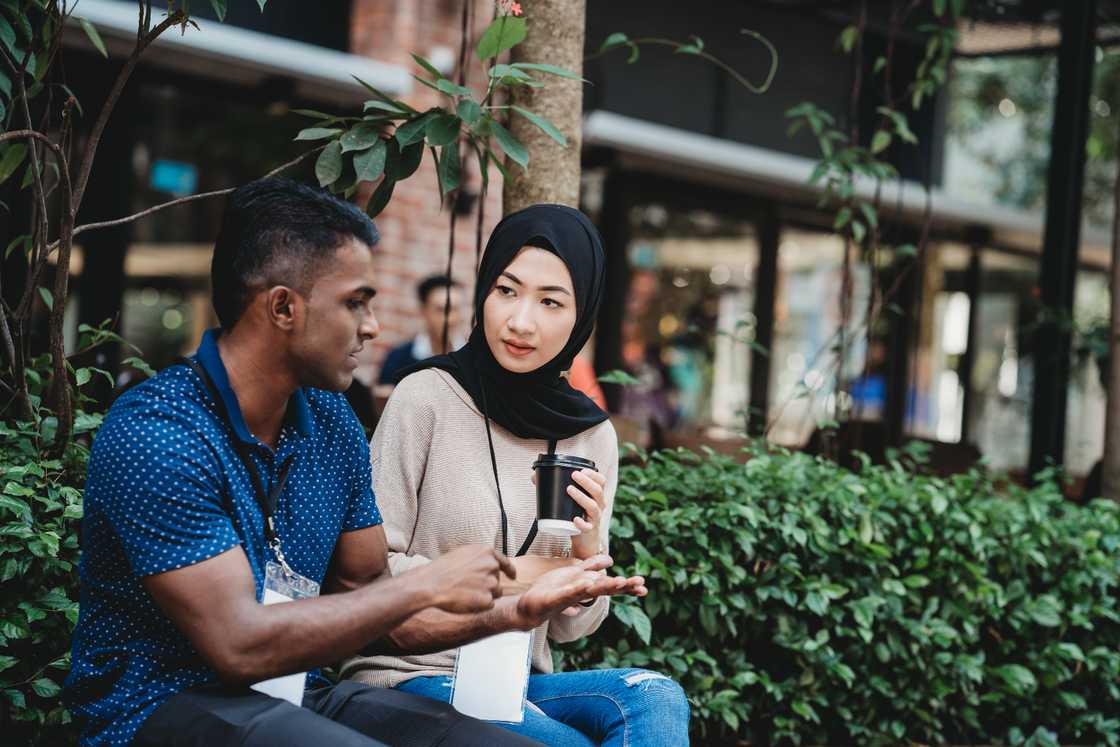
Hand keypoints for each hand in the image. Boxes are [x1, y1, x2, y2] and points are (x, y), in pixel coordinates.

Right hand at [412, 545, 515, 613]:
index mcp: (486, 552)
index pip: (504, 562)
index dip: (509, 570)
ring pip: (495, 592)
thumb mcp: (462, 554)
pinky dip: (480, 605)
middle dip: (487, 584)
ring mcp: (490, 583)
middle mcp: (491, 566)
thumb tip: (490, 563)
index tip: (512, 576)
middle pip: (497, 579)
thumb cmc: (442, 569)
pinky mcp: (487, 600)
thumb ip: (479, 558)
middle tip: (468, 586)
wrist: (430, 584)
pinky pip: (489, 604)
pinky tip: (466, 600)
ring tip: (465, 593)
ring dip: (485, 595)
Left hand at [512, 554, 646, 629]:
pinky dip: (577, 589)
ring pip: (591, 591)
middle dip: (623, 586)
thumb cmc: (553, 590)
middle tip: (640, 585)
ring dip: (605, 587)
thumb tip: (610, 560)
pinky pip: (568, 593)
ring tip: (619, 582)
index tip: (643, 585)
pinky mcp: (555, 599)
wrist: (531, 605)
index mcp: (588, 586)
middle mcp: (582, 593)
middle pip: (606, 589)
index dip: (627, 585)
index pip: (611, 585)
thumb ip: (592, 566)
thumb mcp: (575, 573)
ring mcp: (570, 597)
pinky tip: (586, 584)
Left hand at [529, 468, 607, 559]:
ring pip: (593, 506)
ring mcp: (595, 518)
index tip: (582, 469)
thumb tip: (535, 476)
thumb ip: (555, 487)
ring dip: (581, 497)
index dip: (593, 474)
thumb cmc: (576, 514)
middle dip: (586, 481)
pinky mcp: (589, 530)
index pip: (601, 481)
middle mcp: (599, 505)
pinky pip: (587, 527)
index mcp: (595, 495)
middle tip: (574, 475)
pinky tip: (575, 519)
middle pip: (598, 491)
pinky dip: (582, 523)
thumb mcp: (571, 500)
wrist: (584, 540)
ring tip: (569, 489)